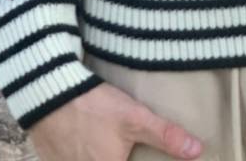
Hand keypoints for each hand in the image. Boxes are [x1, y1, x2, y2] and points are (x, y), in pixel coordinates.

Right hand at [26, 81, 203, 160]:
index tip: (136, 154)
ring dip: (100, 152)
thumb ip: (165, 137)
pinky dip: (81, 153)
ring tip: (104, 142)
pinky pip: (73, 159)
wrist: (48, 91)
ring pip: (89, 160)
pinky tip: (87, 142)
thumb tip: (197, 151)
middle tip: (123, 147)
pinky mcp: (52, 160)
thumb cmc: (94, 107)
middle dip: (120, 156)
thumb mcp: (134, 118)